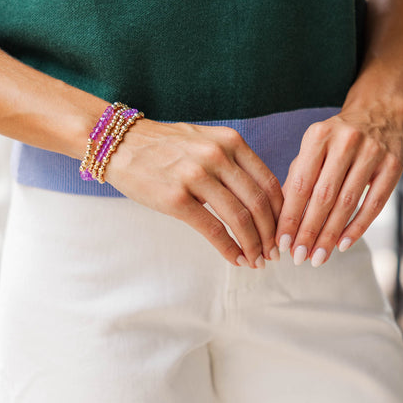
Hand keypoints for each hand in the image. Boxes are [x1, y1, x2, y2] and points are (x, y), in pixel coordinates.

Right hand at [104, 118, 283, 267]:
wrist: (120, 144)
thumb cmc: (164, 147)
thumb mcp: (206, 141)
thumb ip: (233, 163)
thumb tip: (260, 199)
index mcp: (230, 142)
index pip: (268, 182)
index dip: (281, 213)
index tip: (282, 232)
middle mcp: (217, 156)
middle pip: (258, 203)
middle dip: (271, 234)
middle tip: (274, 253)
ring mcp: (196, 176)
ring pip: (240, 218)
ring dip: (254, 245)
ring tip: (257, 260)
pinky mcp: (176, 198)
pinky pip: (213, 229)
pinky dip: (230, 249)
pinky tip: (237, 259)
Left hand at [275, 106, 402, 265]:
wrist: (379, 112)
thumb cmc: (336, 139)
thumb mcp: (313, 149)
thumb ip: (297, 179)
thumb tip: (280, 220)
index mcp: (318, 136)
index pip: (301, 184)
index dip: (290, 216)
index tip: (281, 242)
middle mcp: (346, 141)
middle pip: (324, 196)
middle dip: (309, 231)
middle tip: (299, 257)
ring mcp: (372, 152)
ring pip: (348, 203)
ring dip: (331, 235)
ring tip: (318, 257)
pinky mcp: (393, 166)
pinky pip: (374, 204)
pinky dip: (357, 227)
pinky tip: (342, 245)